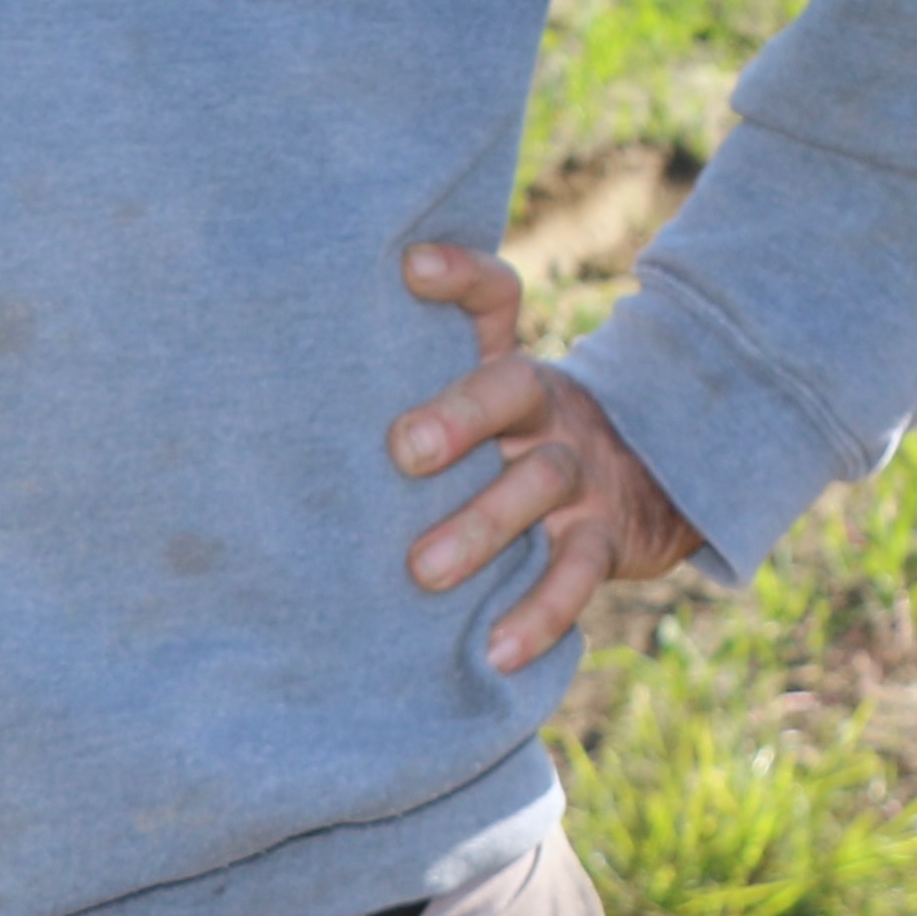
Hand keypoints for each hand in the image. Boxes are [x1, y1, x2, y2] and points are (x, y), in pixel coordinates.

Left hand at [388, 243, 704, 672]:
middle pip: (512, 387)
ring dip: (482, 526)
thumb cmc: (512, 454)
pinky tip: (495, 649)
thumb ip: (408, 402)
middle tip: (402, 450)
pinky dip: (540, 613)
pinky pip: (579, 572)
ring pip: (541, 481)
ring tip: (423, 572)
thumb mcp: (481, 414)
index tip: (407, 266)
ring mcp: (581, 470)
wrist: (647, 490)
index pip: (494, 299)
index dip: (460, 275)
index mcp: (506, 367)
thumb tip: (270, 410)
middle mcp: (545, 408)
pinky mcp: (608, 537)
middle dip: (460, 414)